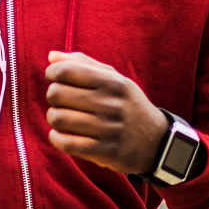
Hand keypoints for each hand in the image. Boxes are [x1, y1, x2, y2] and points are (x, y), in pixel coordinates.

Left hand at [43, 51, 168, 174]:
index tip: (55, 79)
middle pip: (56, 93)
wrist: (157, 142)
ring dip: (54, 118)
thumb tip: (51, 57)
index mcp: (112, 82)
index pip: (66, 71)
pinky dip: (57, 138)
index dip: (52, 73)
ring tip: (64, 119)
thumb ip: (83, 64)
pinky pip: (66, 143)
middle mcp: (111, 104)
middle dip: (53, 96)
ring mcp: (108, 129)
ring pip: (58, 118)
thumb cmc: (127, 105)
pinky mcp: (104, 151)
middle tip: (62, 101)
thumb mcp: (115, 79)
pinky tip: (62, 135)